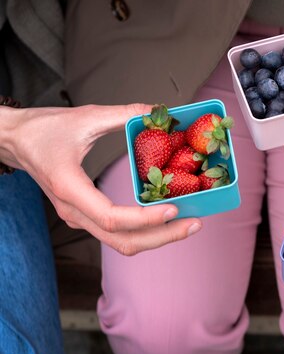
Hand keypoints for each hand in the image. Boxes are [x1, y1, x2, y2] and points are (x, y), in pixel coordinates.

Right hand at [0, 104, 201, 254]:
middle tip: (195, 224)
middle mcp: (75, 212)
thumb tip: (157, 111)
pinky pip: (118, 232)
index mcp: (70, 189)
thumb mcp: (84, 117)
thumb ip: (123, 114)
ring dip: (157, 237)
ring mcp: (79, 218)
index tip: (174, 208)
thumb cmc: (42, 129)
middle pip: (123, 240)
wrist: (13, 140)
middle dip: (163, 236)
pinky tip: (167, 217)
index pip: (112, 218)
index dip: (146, 219)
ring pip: (122, 242)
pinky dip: (145, 230)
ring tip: (188, 224)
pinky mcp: (85, 215)